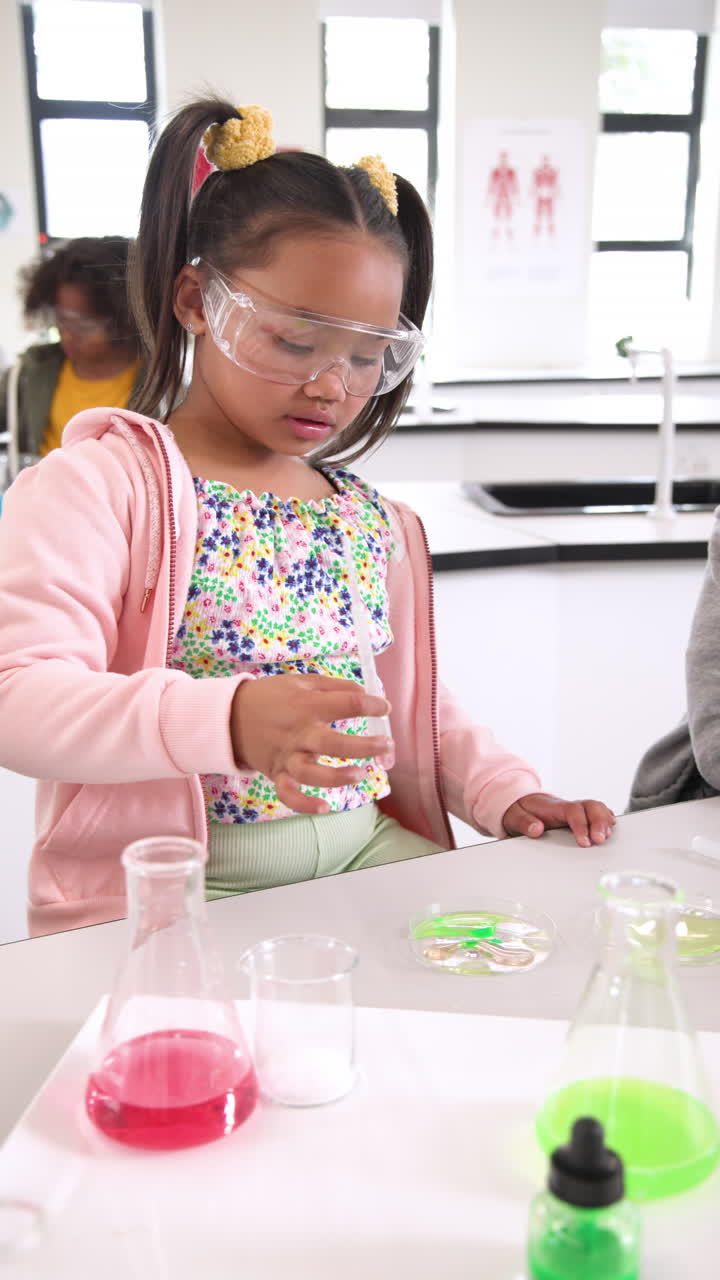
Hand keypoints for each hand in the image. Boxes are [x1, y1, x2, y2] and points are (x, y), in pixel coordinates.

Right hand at [230, 674, 392, 814]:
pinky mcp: (276, 774)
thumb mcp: (301, 681)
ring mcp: (287, 756)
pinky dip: (304, 804)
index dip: (371, 705)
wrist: (230, 716)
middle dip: (363, 746)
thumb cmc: (272, 697)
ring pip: (311, 773)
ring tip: (360, 775)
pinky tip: (325, 808)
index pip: (346, 704)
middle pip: (332, 743)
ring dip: (337, 777)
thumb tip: (367, 693)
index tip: (384, 708)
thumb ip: (335, 687)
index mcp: (307, 704)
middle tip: (386, 745)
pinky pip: (289, 794)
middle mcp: (298, 732)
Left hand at [501, 792, 615, 847]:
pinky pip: (597, 813)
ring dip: (605, 821)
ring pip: (597, 808)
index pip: (573, 811)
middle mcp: (568, 807)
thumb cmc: (520, 812)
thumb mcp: (515, 817)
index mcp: (554, 807)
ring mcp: (575, 811)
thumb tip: (537, 829)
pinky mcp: (579, 816)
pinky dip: (606, 820)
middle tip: (600, 840)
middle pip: (591, 806)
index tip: (584, 842)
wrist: (520, 805)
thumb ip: (524, 823)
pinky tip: (610, 830)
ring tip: (606, 837)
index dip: (581, 825)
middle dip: (599, 822)